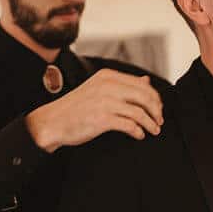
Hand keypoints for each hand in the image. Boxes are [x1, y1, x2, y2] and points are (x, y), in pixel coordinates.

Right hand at [26, 69, 163, 151]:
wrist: (53, 121)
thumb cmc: (76, 107)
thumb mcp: (99, 88)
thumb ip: (123, 84)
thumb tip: (145, 81)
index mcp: (108, 76)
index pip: (142, 85)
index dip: (155, 99)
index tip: (158, 110)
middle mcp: (108, 86)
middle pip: (145, 97)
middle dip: (156, 111)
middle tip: (159, 122)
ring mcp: (105, 102)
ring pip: (140, 112)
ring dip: (150, 124)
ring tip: (153, 131)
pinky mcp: (102, 119)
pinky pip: (129, 125)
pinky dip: (138, 131)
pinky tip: (139, 135)